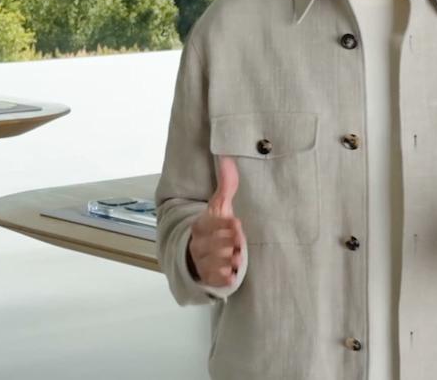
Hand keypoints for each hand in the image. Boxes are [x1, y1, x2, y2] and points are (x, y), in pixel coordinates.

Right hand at [189, 156, 245, 287]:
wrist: (202, 252)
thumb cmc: (216, 226)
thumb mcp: (220, 205)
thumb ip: (226, 184)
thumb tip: (227, 157)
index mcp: (200, 226)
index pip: (208, 225)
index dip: (222, 225)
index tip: (237, 224)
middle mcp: (198, 244)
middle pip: (210, 245)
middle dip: (225, 244)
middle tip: (239, 243)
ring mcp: (202, 262)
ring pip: (211, 263)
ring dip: (225, 261)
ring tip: (238, 259)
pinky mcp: (209, 277)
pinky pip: (213, 280)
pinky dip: (222, 279)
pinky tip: (231, 276)